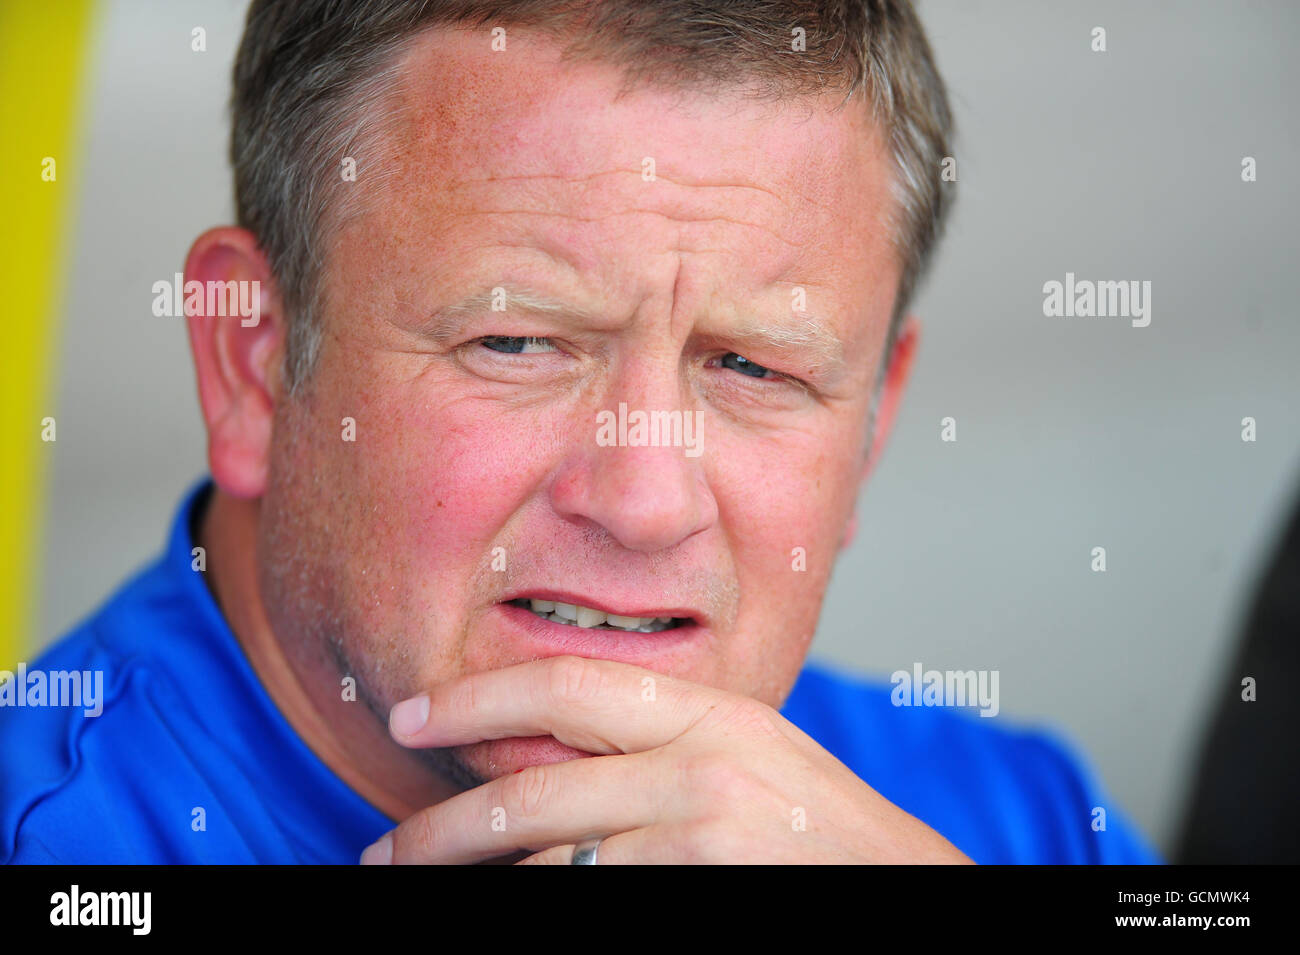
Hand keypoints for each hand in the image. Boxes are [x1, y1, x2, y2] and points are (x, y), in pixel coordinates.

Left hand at [361, 655, 973, 863]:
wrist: (905, 888)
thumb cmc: (827, 835)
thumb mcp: (751, 757)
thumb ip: (665, 744)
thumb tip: (551, 755)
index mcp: (712, 710)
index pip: (568, 684)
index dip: (476, 697)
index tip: (410, 715)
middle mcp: (702, 764)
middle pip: (534, 790)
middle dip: (441, 827)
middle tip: (387, 852)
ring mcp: (701, 833)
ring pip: (547, 861)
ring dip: (476, 879)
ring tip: (424, 882)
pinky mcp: (698, 887)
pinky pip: (585, 893)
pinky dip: (543, 894)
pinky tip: (508, 898)